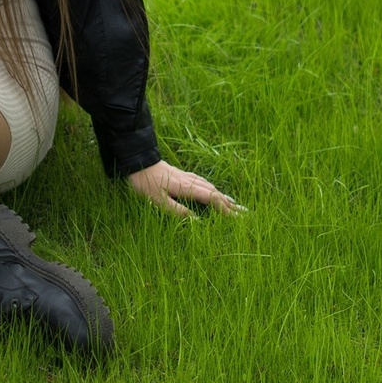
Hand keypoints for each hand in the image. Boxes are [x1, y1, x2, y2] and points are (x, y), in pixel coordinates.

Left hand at [126, 160, 240, 216]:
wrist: (137, 161)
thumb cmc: (145, 182)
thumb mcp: (158, 201)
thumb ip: (177, 211)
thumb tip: (197, 221)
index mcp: (186, 187)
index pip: (211, 198)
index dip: (224, 209)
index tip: (235, 218)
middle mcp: (190, 181)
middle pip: (215, 192)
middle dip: (230, 204)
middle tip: (244, 213)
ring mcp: (187, 176)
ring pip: (210, 187)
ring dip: (223, 196)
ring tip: (235, 204)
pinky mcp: (181, 175)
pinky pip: (203, 183)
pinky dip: (213, 189)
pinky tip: (213, 191)